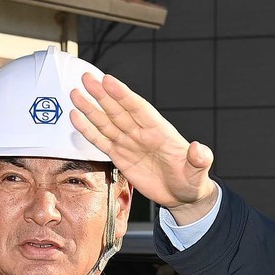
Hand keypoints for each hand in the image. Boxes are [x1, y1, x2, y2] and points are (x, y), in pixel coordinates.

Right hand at [68, 73, 218, 222]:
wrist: (183, 196)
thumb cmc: (192, 181)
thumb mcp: (199, 171)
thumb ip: (199, 159)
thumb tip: (199, 149)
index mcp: (161, 132)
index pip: (139, 109)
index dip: (124, 95)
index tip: (109, 81)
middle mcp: (142, 134)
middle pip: (118, 111)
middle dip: (102, 95)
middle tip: (86, 78)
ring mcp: (130, 144)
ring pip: (107, 123)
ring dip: (91, 109)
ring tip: (75, 94)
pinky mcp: (121, 157)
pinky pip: (102, 141)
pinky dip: (89, 130)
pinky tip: (76, 118)